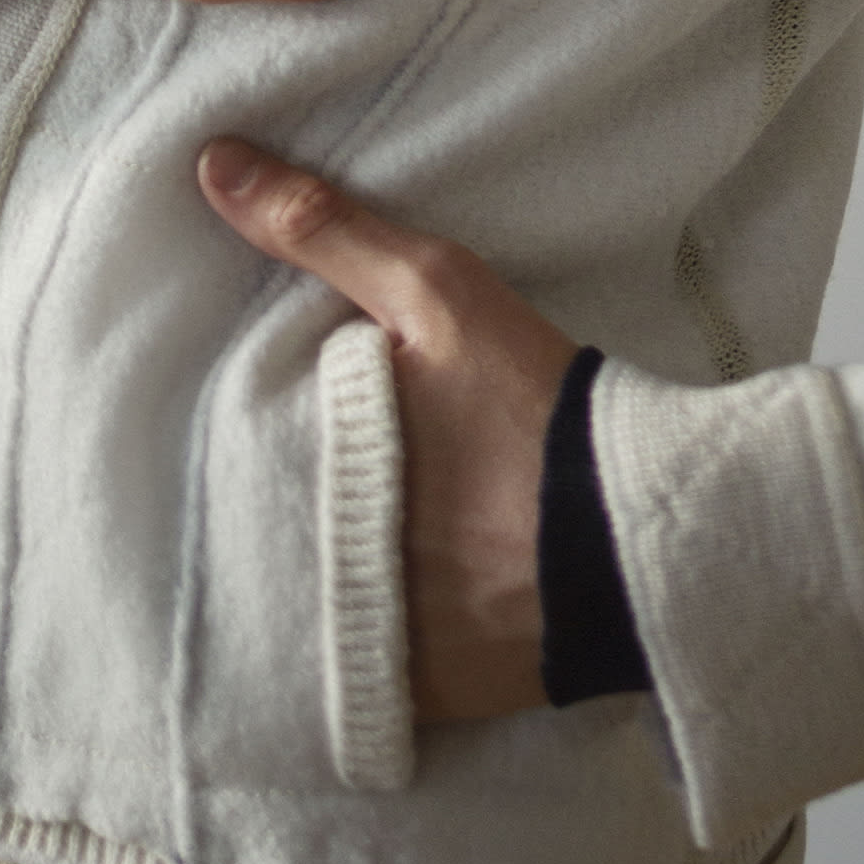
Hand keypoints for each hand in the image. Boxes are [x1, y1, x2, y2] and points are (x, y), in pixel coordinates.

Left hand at [198, 138, 576, 721]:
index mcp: (313, 473)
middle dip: (253, 512)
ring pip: (301, 610)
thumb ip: (323, 228)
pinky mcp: (424, 699)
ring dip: (301, 580)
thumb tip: (212, 164)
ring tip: (312, 542)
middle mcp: (327, 572)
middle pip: (255, 538)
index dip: (213, 434)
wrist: (652, 532)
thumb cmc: (538, 407)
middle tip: (266, 482)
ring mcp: (373, 645)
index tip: (210, 414)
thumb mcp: (435, 294)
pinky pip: (358, 674)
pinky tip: (368, 604)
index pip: (219, 457)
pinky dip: (356, 643)